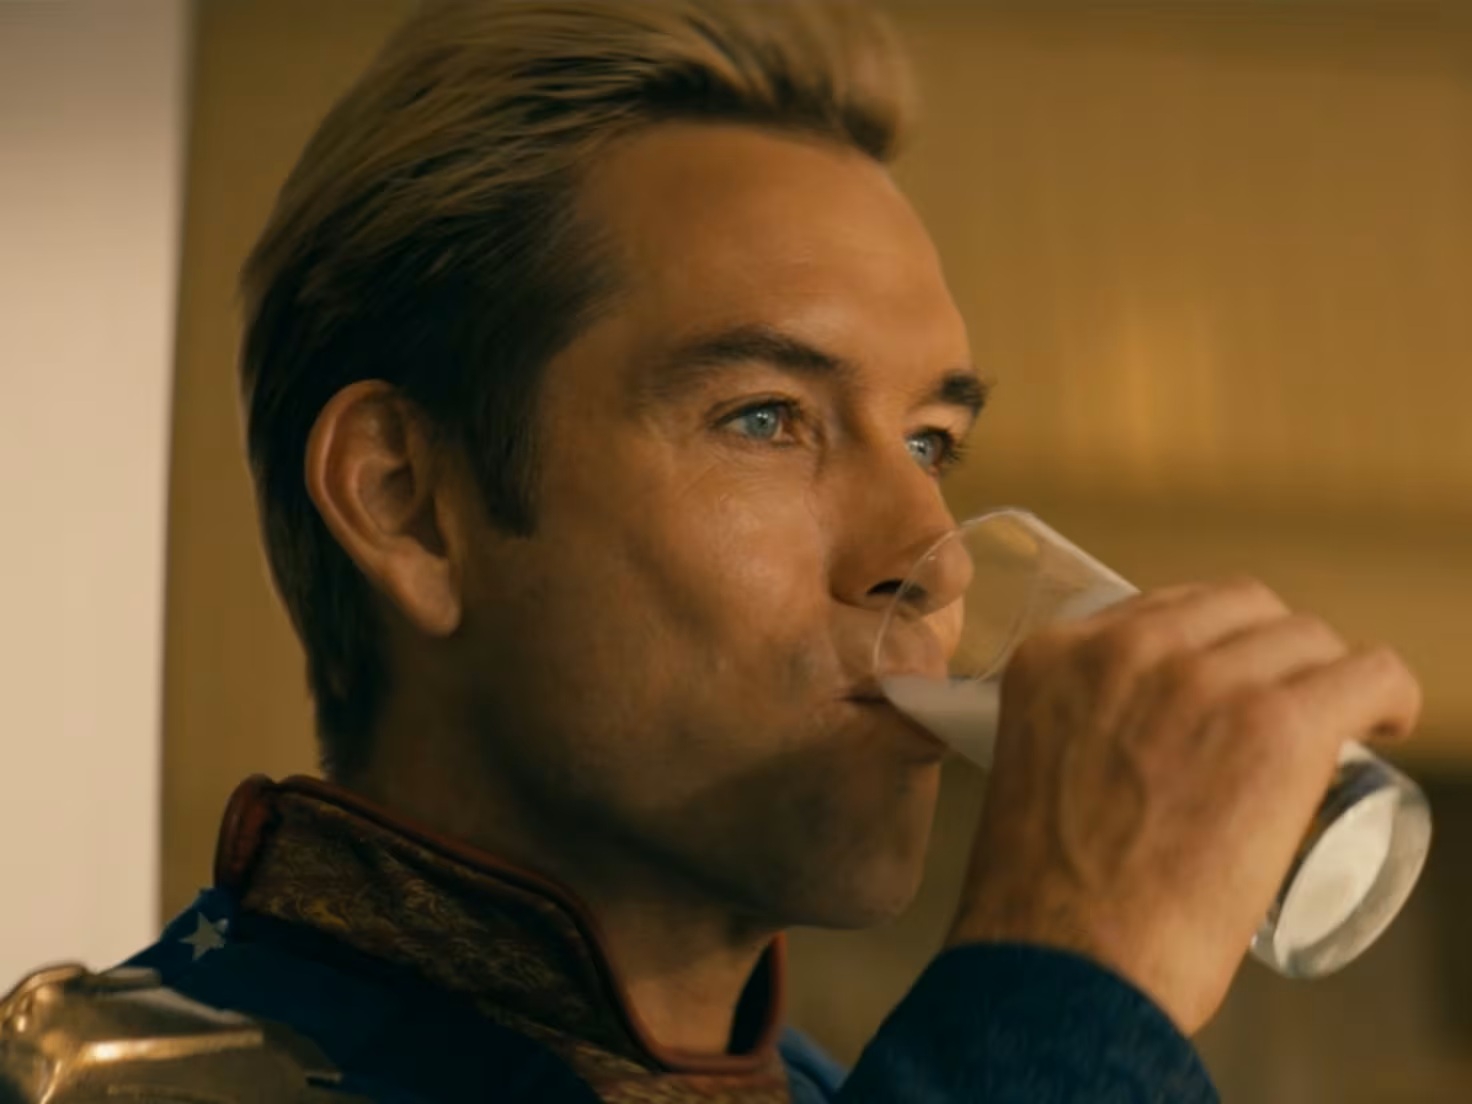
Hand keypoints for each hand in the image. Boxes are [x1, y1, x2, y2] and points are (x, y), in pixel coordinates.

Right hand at [945, 577, 1421, 1034]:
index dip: (1207, 646)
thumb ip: (1068, 734)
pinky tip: (1388, 722)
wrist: (1065, 960)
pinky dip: (1388, 694)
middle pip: (1236, 606)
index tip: (1226, 690)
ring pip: (1304, 635)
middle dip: (1266, 650)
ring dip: (1323, 675)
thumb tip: (1132, 749)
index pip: (1161, 609)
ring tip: (1336, 726)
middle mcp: (1125, 649)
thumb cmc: (1045, 901)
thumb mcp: (1031, 770)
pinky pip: (1368, 672)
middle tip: (1279, 710)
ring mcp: (1203, 681)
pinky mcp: (1278, 726)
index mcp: (1056, 656)